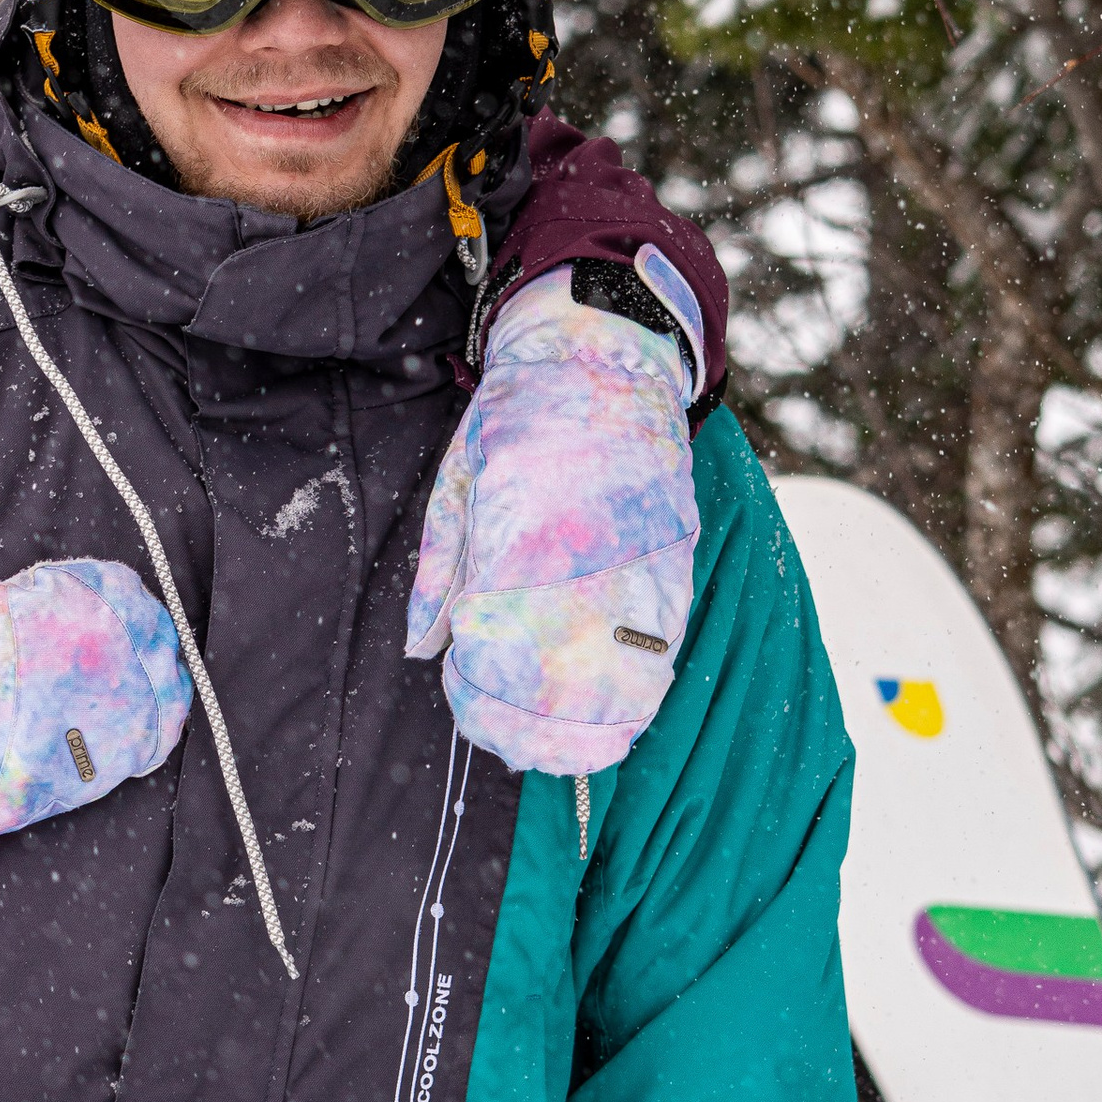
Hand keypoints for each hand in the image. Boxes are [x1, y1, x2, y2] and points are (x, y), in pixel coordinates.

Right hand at [0, 475, 190, 866]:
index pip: (50, 605)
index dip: (94, 593)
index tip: (112, 583)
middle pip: (90, 659)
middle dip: (133, 640)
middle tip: (156, 627)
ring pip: (99, 719)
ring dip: (143, 692)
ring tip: (167, 671)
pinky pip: (80, 778)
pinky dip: (124, 752)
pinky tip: (153, 730)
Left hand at [407, 259, 700, 777]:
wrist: (602, 358)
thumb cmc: (516, 421)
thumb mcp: (455, 488)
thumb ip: (438, 577)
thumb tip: (423, 650)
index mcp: (518, 544)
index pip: (497, 661)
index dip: (478, 701)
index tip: (462, 697)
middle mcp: (585, 565)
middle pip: (562, 691)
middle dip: (529, 732)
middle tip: (504, 740)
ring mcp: (641, 568)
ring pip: (625, 686)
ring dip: (588, 729)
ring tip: (555, 743)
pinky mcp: (678, 565)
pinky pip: (664, 653)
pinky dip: (635, 694)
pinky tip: (607, 709)